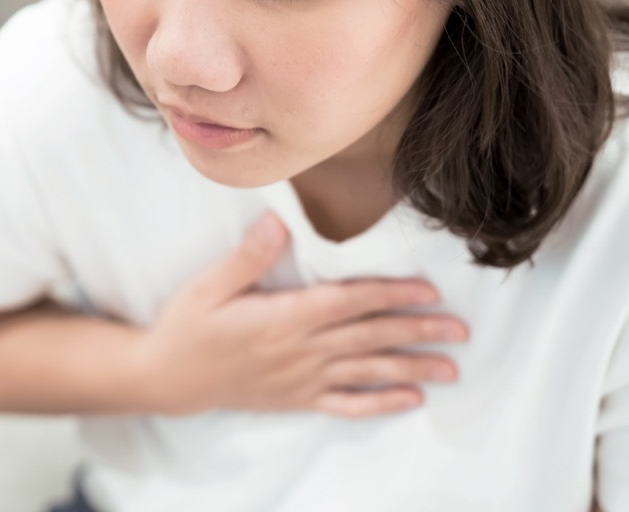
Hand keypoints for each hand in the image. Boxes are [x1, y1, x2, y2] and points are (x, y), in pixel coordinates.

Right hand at [135, 210, 468, 417]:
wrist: (168, 378)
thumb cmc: (188, 327)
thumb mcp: (210, 285)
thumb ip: (249, 256)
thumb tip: (279, 222)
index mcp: (284, 317)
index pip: (349, 302)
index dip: (391, 294)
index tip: (427, 290)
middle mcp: (301, 351)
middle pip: (370, 337)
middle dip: (418, 331)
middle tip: (460, 329)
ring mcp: (302, 379)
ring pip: (367, 372)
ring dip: (412, 369)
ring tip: (450, 368)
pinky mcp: (297, 399)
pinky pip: (347, 405)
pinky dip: (380, 404)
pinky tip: (409, 400)